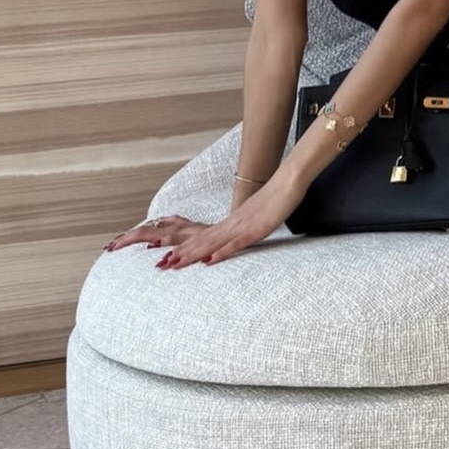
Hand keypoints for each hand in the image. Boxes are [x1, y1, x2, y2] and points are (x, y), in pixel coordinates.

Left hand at [105, 178, 304, 269]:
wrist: (288, 181)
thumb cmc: (277, 199)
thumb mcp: (259, 216)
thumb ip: (247, 226)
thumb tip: (240, 234)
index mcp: (231, 223)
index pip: (202, 237)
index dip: (185, 248)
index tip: (168, 258)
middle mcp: (231, 224)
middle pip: (201, 241)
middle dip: (180, 254)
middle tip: (160, 266)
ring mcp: (242, 226)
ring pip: (212, 243)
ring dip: (192, 255)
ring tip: (173, 264)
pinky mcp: (256, 229)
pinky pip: (236, 243)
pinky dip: (221, 252)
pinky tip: (209, 261)